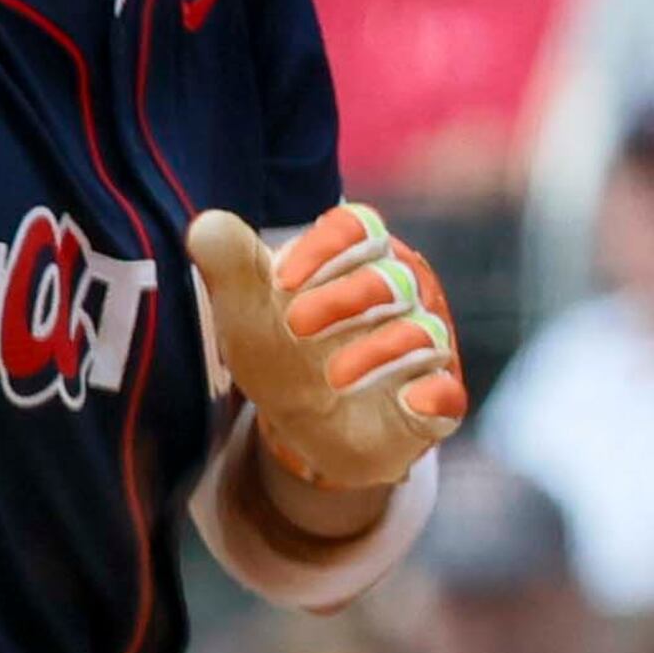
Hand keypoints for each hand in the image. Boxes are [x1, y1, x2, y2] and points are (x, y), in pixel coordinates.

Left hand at [187, 203, 466, 495]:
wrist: (302, 428)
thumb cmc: (283, 347)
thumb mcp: (248, 308)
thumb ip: (229, 263)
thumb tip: (206, 224)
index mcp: (359, 256)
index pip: (358, 227)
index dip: (325, 246)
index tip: (282, 281)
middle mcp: (403, 291)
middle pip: (389, 275)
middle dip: (344, 297)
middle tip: (294, 326)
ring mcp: (426, 345)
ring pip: (422, 331)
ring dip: (378, 351)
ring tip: (332, 378)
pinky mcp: (434, 400)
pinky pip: (447, 393)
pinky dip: (432, 395)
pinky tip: (409, 401)